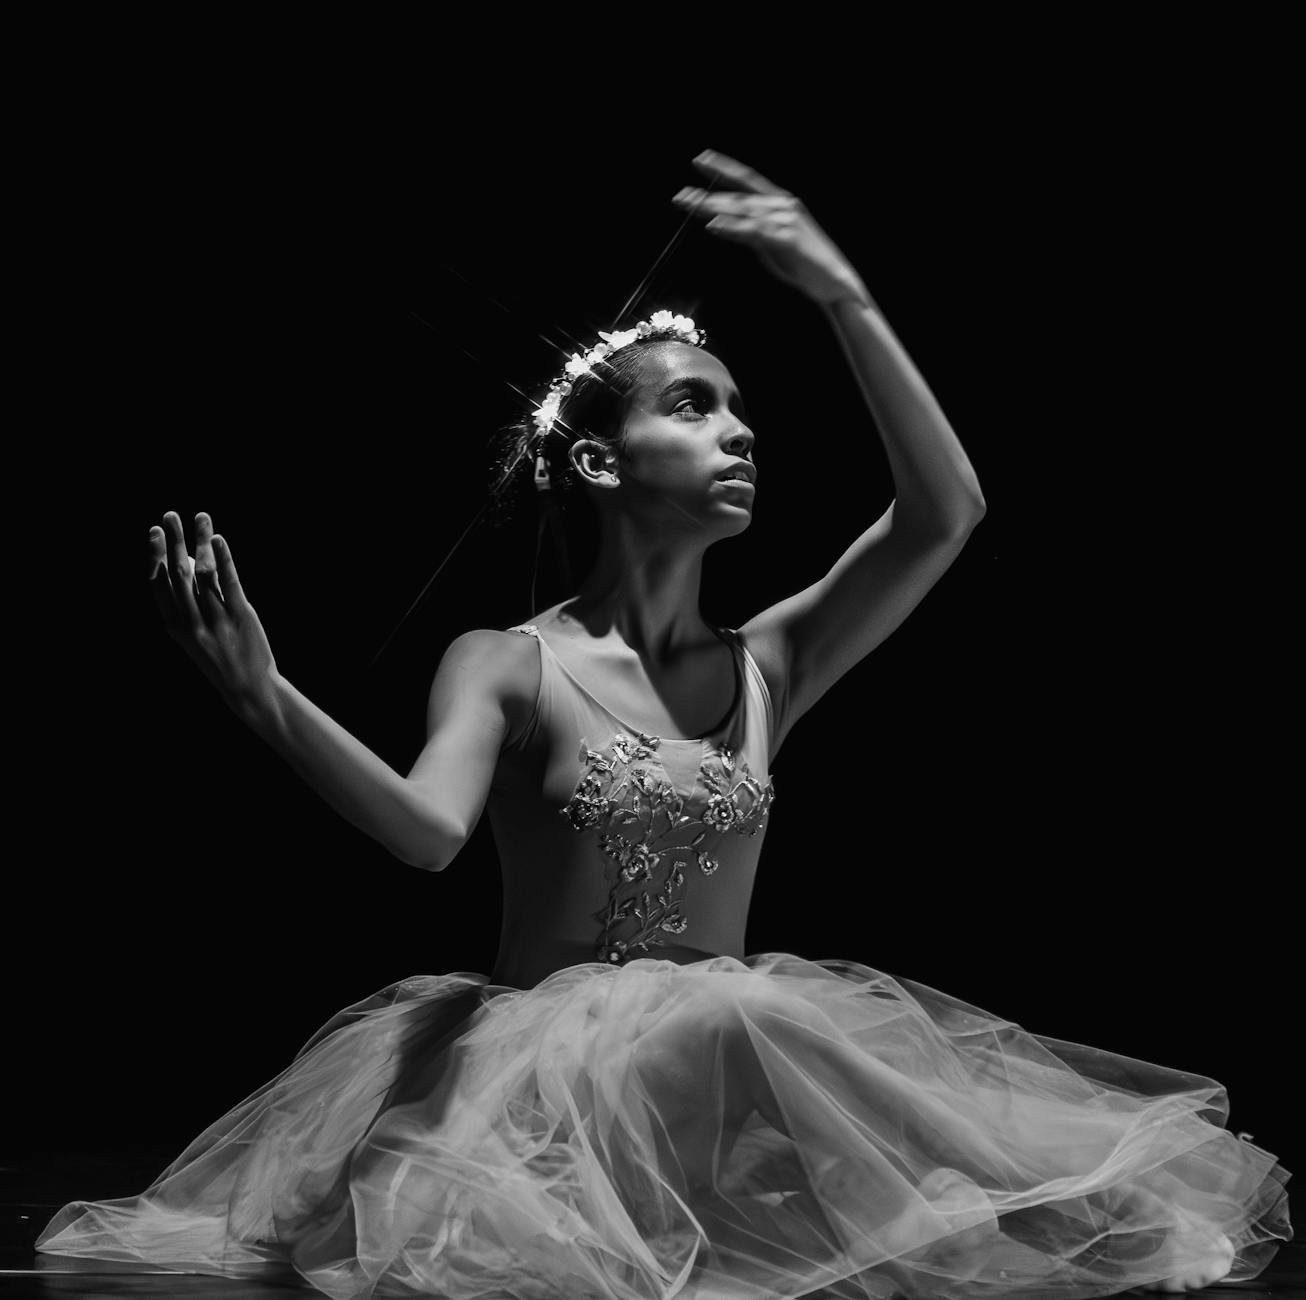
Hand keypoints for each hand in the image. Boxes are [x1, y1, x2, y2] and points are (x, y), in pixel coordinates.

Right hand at [148, 511, 281, 729]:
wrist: (248, 689)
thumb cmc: (219, 659)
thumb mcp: (193, 638)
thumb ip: (187, 605)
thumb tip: (185, 563)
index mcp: (175, 627)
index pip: (159, 585)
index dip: (155, 556)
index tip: (154, 532)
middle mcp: (192, 622)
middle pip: (179, 574)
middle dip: (173, 542)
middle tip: (170, 515)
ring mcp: (216, 620)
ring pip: (204, 573)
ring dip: (200, 541)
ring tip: (201, 517)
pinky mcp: (241, 617)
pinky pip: (230, 582)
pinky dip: (223, 558)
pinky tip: (218, 539)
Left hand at [672, 149, 869, 307]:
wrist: (835, 283)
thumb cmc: (804, 265)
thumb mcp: (772, 244)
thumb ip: (751, 231)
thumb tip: (725, 225)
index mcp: (781, 202)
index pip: (748, 179)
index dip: (724, 167)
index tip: (700, 159)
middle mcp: (783, 206)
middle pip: (739, 196)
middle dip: (707, 194)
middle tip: (680, 194)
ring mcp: (786, 221)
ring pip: (743, 210)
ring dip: (714, 207)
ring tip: (690, 205)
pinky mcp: (787, 240)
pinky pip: (754, 232)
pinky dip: (732, 228)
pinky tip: (714, 225)